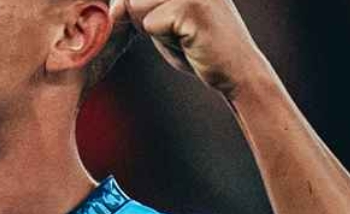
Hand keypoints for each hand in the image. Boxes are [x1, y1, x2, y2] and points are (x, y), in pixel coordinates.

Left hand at [116, 0, 271, 97]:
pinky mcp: (192, 5)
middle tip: (180, 30)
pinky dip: (163, 38)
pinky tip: (190, 38)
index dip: (137, 8)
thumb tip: (113, 5)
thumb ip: (138, 9)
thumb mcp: (163, 22)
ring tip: (184, 33)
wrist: (236, 70)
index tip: (167, 21)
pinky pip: (150, 22)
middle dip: (144, 18)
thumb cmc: (198, 47)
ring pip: (138, 6)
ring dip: (154, 27)